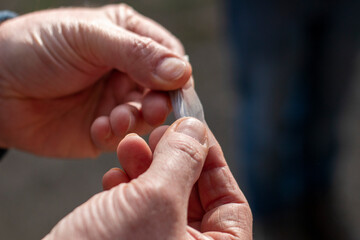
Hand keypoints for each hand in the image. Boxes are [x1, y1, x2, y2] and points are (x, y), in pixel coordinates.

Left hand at [0, 4, 190, 156]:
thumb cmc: (37, 47)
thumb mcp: (88, 37)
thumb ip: (137, 52)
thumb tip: (182, 72)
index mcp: (131, 39)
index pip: (171, 58)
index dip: (177, 75)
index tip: (175, 88)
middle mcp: (129, 72)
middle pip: (165, 92)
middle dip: (160, 102)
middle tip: (150, 109)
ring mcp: (117, 101)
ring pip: (148, 117)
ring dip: (138, 121)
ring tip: (117, 119)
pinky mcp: (104, 129)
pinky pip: (124, 137)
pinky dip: (116, 136)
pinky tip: (98, 128)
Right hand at [44, 118, 251, 239]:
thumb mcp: (154, 200)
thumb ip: (182, 159)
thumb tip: (195, 128)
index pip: (231, 204)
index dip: (215, 162)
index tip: (196, 131)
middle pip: (194, 198)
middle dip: (174, 160)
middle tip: (158, 134)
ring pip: (163, 199)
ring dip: (146, 167)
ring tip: (128, 146)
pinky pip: (137, 211)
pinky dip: (127, 187)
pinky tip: (113, 176)